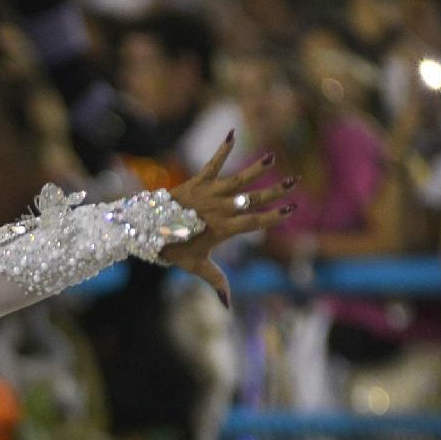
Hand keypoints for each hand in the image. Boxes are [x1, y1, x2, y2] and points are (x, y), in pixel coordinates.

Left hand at [162, 133, 297, 306]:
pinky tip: (232, 133)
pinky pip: (213, 163)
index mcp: (224, 228)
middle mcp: (220, 208)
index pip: (256, 222)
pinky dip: (223, 148)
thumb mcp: (197, 266)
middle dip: (275, 190)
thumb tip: (228, 305)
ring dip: (256, 168)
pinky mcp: (198, 182)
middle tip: (294, 181)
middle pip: (253, 198)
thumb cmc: (173, 249)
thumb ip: (217, 281)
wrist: (146, 230)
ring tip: (271, 157)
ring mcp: (209, 193)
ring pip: (238, 179)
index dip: (275, 216)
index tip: (292, 210)